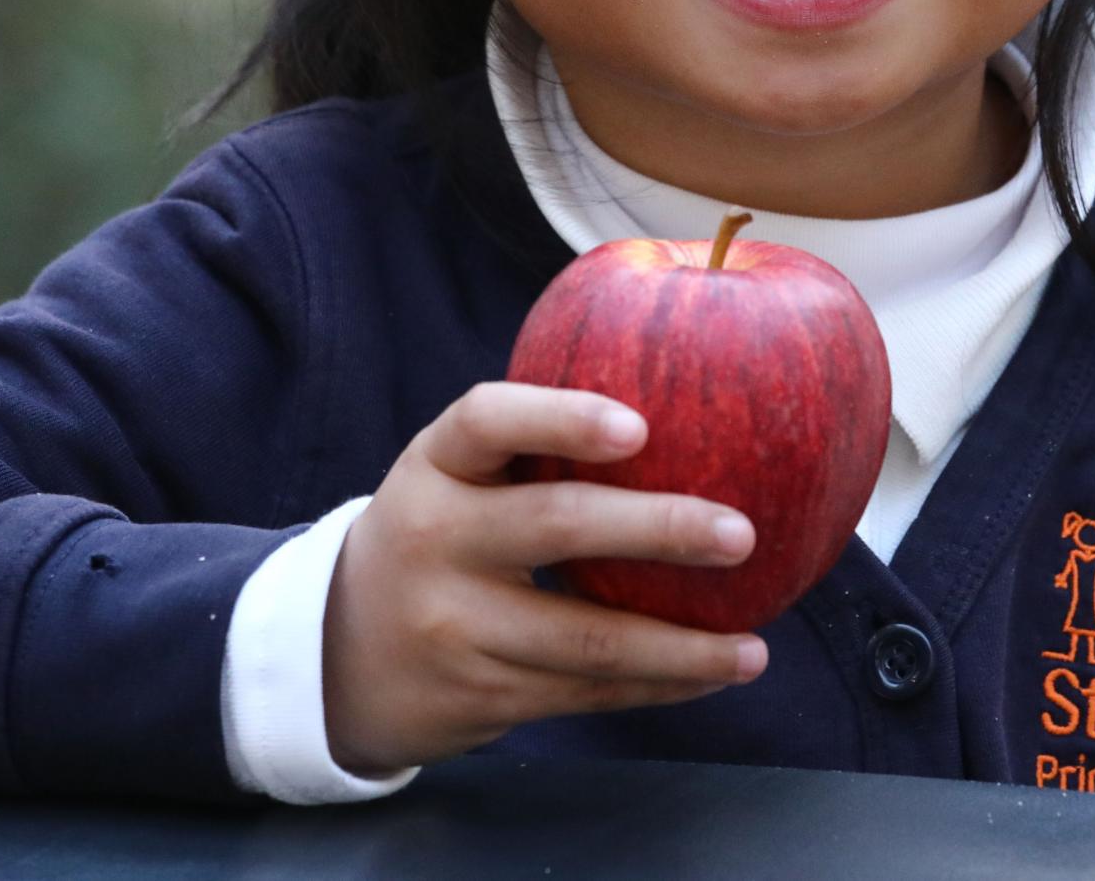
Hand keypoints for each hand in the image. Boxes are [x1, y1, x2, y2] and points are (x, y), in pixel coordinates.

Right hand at [320, 381, 768, 774]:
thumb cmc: (441, 535)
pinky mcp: (481, 695)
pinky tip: (711, 674)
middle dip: (660, 528)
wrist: (341, 656)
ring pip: (586, 636)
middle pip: (557, 526)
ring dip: (683, 646)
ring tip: (753, 646)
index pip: (487, 420)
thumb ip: (533, 441)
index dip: (562, 418)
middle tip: (742, 533)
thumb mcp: (455, 476)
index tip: (640, 426)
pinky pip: (585, 691)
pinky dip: (658, 685)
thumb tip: (685, 399)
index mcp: (434, 465)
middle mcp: (436, 538)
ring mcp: (454, 625)